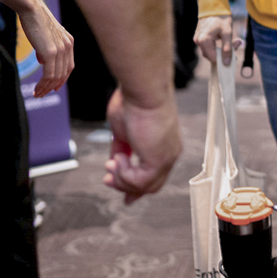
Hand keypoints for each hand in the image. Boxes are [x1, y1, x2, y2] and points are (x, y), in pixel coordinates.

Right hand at [17, 0, 74, 97]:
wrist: (31, 7)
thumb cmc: (35, 18)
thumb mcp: (46, 34)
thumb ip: (47, 47)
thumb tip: (42, 61)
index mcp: (68, 41)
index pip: (68, 65)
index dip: (63, 78)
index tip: (54, 87)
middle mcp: (67, 46)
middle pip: (63, 73)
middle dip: (53, 86)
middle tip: (42, 94)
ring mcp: (60, 50)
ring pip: (56, 77)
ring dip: (46, 88)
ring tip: (38, 94)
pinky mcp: (51, 53)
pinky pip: (49, 75)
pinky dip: (43, 85)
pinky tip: (37, 90)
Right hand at [102, 87, 181, 203]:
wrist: (143, 89)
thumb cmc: (134, 100)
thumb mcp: (123, 129)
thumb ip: (121, 147)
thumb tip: (115, 162)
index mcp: (164, 144)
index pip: (153, 174)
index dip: (135, 185)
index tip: (118, 187)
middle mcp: (169, 153)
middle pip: (150, 185)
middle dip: (125, 186)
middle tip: (107, 179)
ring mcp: (166, 158)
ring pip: (144, 187)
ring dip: (122, 179)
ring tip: (112, 163)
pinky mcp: (159, 161)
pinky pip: (139, 182)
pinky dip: (124, 174)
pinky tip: (119, 158)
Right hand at [194, 15, 240, 64]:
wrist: (213, 6)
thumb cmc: (221, 18)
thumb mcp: (227, 33)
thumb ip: (227, 49)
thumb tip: (227, 63)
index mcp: (204, 41)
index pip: (213, 59)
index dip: (223, 59)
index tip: (233, 55)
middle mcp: (198, 41)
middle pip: (210, 56)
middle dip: (222, 54)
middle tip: (234, 46)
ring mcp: (197, 39)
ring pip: (209, 51)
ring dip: (218, 50)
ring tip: (230, 42)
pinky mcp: (198, 37)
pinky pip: (207, 46)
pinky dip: (214, 46)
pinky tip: (222, 39)